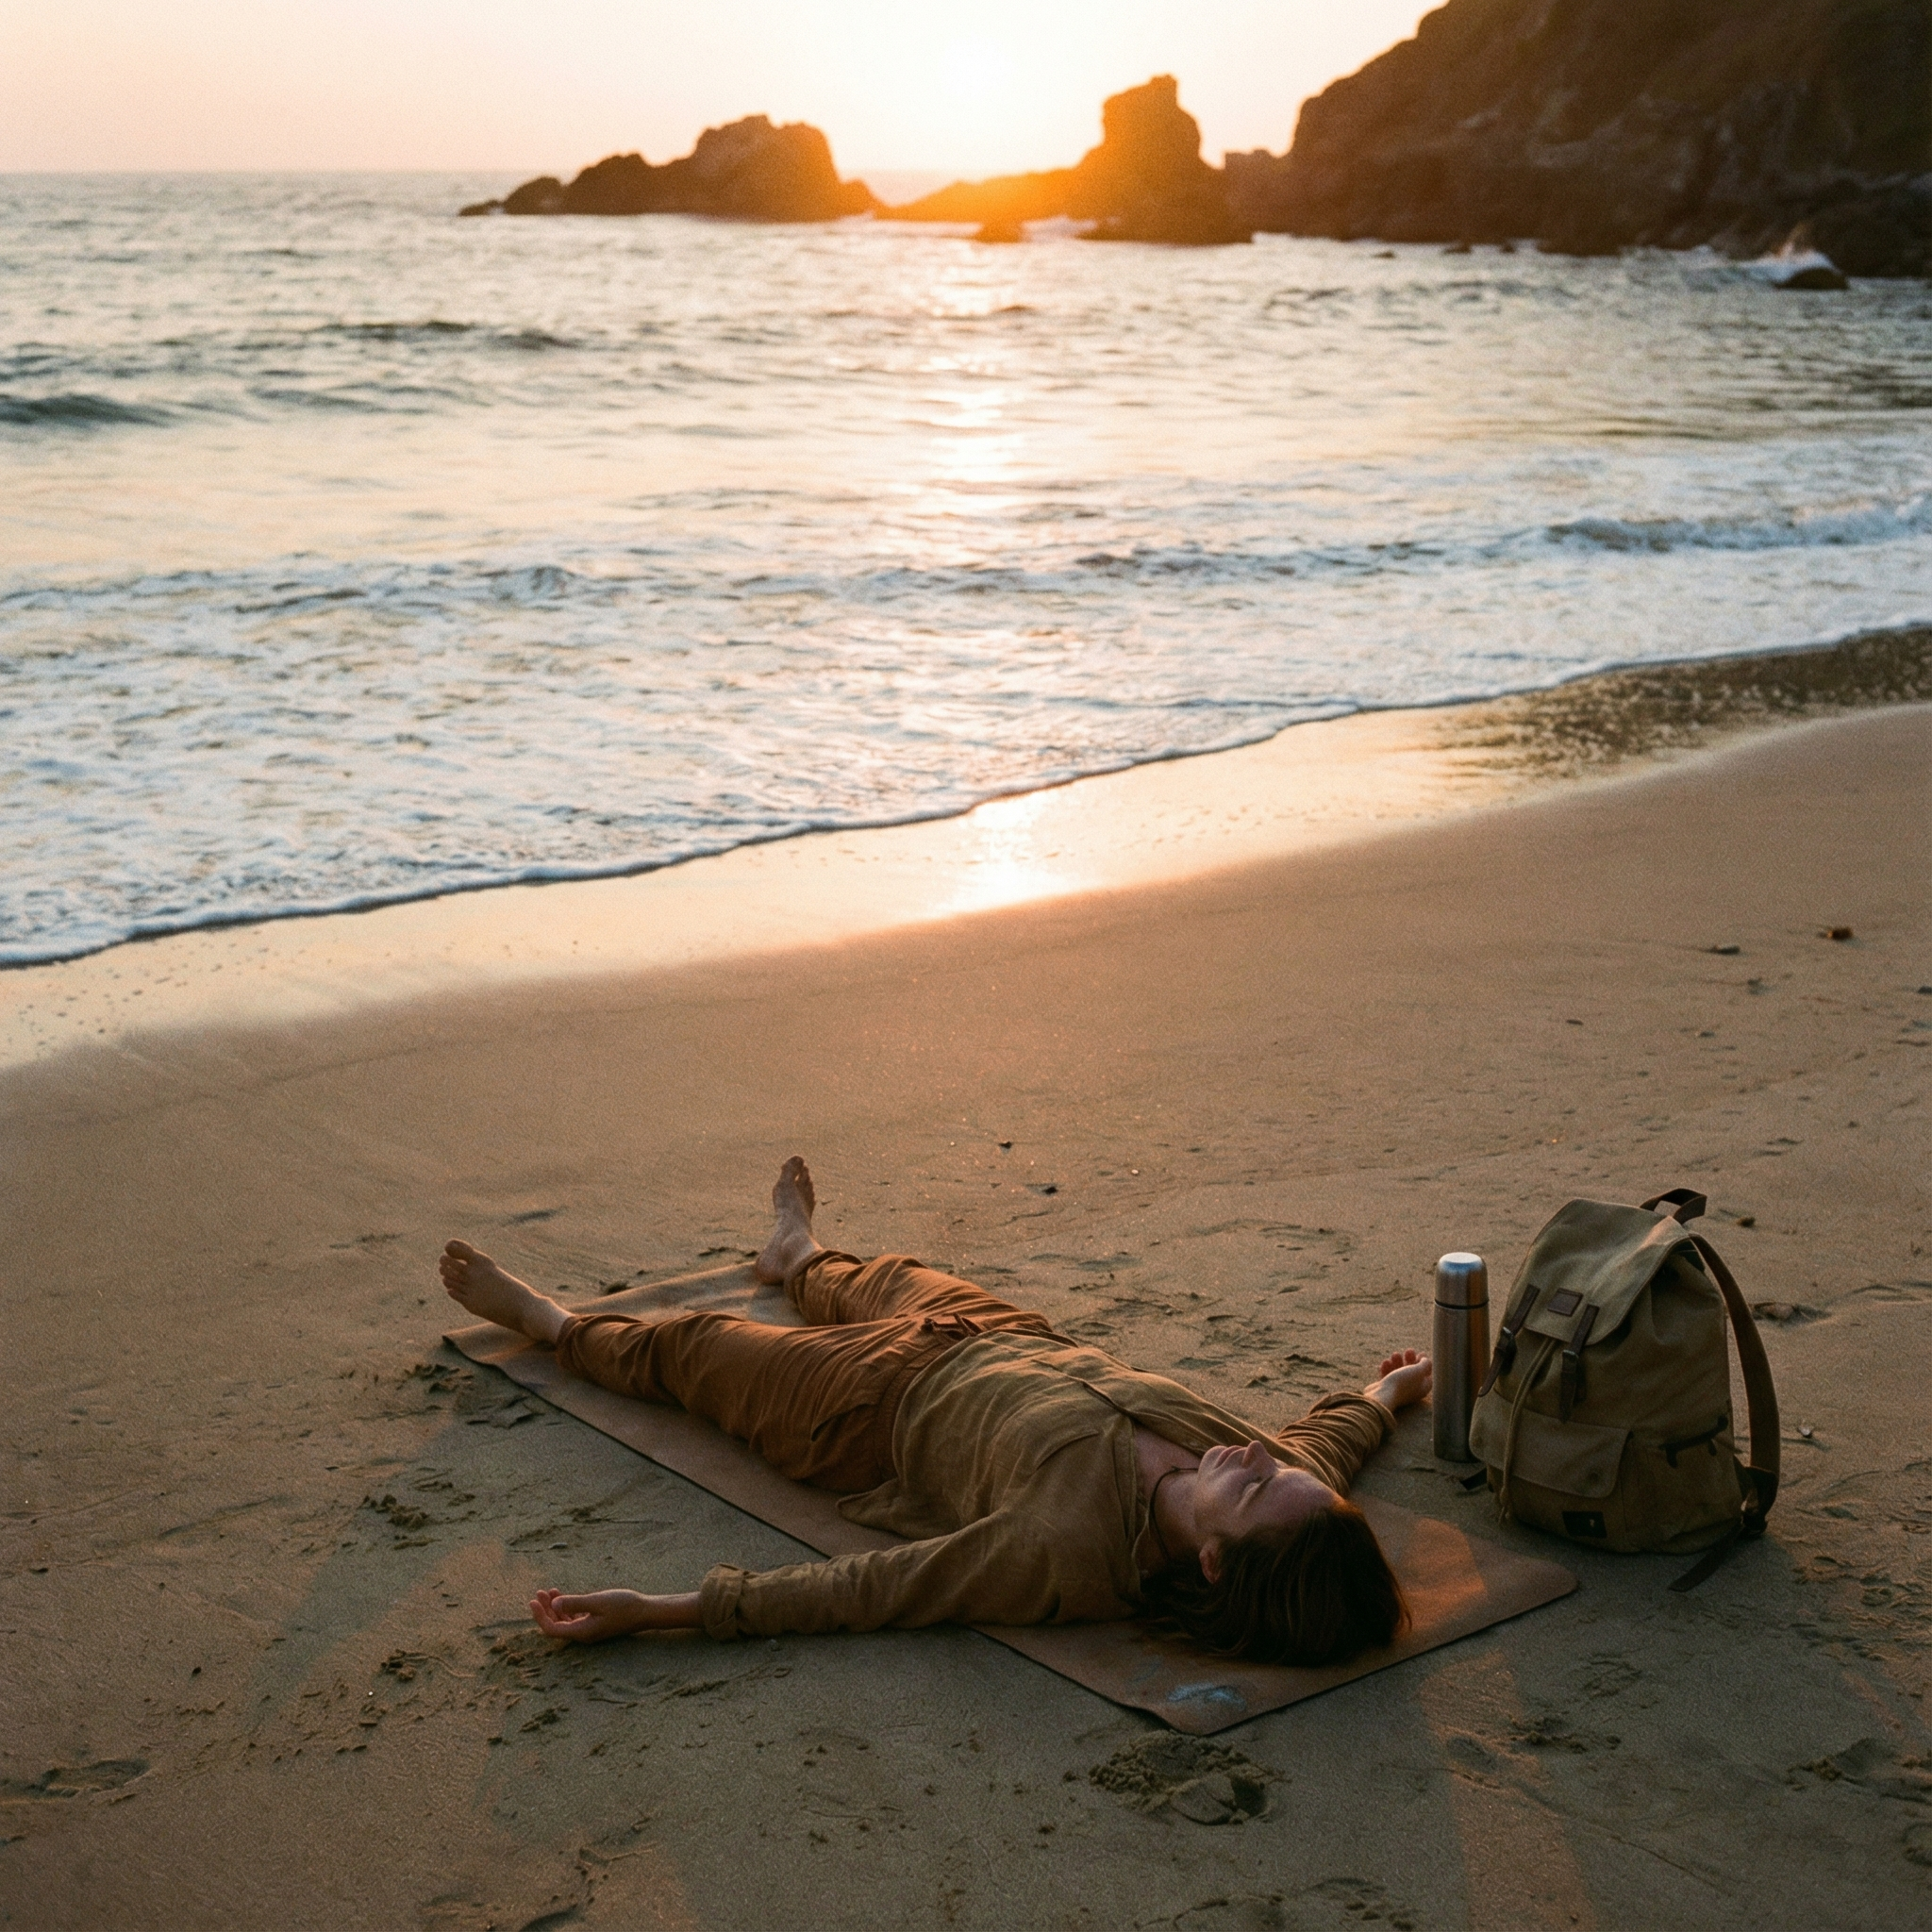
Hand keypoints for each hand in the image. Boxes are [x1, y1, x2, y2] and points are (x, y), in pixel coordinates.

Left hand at [530, 1587, 701, 1641]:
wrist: (645, 1612)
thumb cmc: (624, 1605)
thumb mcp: (598, 1601)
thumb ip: (575, 1603)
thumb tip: (553, 1604)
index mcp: (582, 1632)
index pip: (552, 1629)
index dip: (539, 1616)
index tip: (533, 1600)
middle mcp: (583, 1634)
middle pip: (556, 1626)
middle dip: (545, 1610)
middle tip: (539, 1592)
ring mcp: (589, 1630)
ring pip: (565, 1622)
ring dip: (555, 1608)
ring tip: (549, 1591)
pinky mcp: (596, 1624)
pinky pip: (575, 1618)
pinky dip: (567, 1608)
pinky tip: (565, 1596)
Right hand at [1366, 1349, 1432, 1411]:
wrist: (1383, 1396)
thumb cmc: (1403, 1383)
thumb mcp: (1418, 1370)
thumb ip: (1425, 1364)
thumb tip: (1425, 1360)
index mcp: (1423, 1387)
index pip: (1427, 1374)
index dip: (1425, 1363)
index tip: (1421, 1353)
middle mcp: (1412, 1390)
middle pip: (1413, 1372)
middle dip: (1410, 1360)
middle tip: (1409, 1351)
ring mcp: (1399, 1390)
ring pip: (1399, 1372)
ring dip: (1397, 1361)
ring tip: (1394, 1355)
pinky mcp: (1387, 1389)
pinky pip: (1387, 1376)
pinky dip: (1387, 1368)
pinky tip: (1385, 1363)